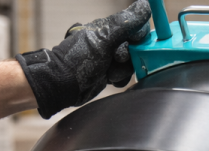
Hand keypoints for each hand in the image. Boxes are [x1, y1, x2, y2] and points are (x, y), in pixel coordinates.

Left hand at [16, 0, 150, 118]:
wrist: (63, 84)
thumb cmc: (79, 59)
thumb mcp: (104, 39)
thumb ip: (124, 24)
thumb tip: (145, 5)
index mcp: (109, 28)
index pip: (136, 28)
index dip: (138, 38)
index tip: (131, 44)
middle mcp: (111, 42)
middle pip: (135, 49)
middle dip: (128, 58)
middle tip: (115, 60)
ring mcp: (109, 59)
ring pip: (130, 64)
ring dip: (122, 71)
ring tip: (108, 73)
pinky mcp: (108, 74)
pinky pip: (124, 76)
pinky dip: (119, 79)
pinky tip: (110, 80)